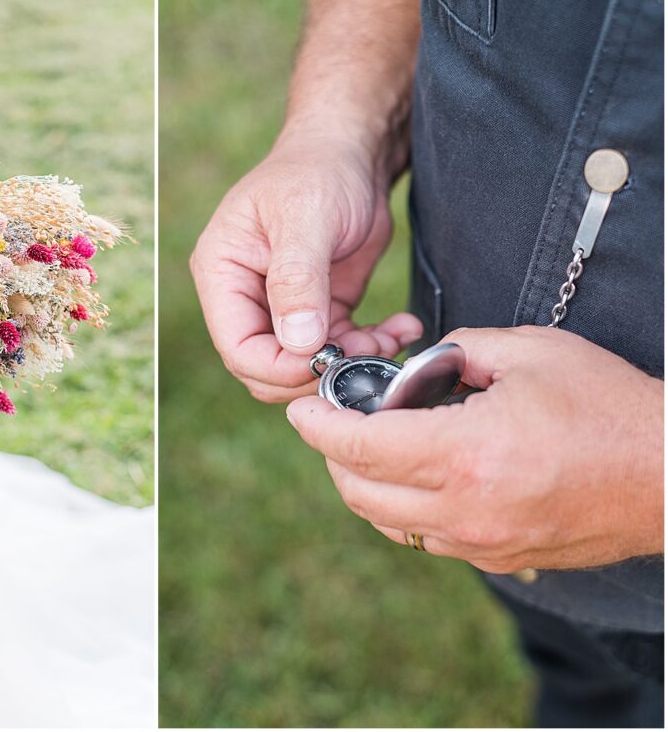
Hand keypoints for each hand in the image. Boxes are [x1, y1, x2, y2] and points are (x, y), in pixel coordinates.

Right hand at [190, 132, 421, 402]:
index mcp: (222, 273)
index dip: (279, 366)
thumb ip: (297, 280)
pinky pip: (336, 350)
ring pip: (304, 366)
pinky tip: (399, 328)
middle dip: (315, 371)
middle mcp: (244, 296)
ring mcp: (280, 307)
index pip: (237, 346)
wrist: (353, 152)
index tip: (325, 359)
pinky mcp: (318, 310)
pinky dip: (369, 348)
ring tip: (390, 338)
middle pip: (265, 368)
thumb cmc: (318, 170)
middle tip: (363, 356)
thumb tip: (298, 342)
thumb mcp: (306, 218)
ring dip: (350, 363)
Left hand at [286, 326, 663, 572]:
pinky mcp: (497, 558)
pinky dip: (402, 507)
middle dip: (332, 455)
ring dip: (363, 484)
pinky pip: (424, 538)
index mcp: (465, 454)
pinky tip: (418, 474)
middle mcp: (463, 509)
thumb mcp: (530, 352)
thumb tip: (420, 366)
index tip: (302, 409)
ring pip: (386, 522)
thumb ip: (458, 351)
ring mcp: (480, 543)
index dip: (318, 425)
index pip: (358, 447)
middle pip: (358, 491)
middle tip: (336, 421)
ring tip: (372, 445)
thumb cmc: (608, 406)